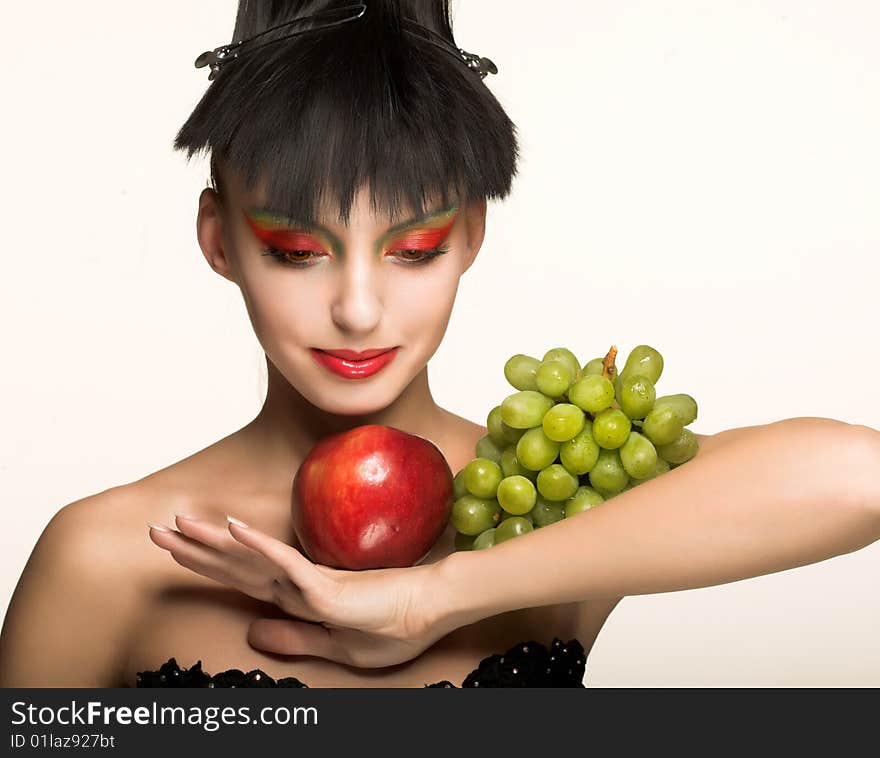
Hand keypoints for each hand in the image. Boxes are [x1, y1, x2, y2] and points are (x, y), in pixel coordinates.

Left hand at [147, 515, 452, 667]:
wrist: (429, 613)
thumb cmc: (392, 627)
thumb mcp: (336, 646)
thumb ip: (295, 639)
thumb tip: (253, 634)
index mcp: (297, 598)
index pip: (241, 579)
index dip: (207, 564)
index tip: (176, 549)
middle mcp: (295, 584)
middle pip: (234, 566)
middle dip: (192, 549)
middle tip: (155, 529)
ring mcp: (309, 581)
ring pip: (250, 559)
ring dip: (212, 542)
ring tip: (177, 523)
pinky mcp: (326, 584)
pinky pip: (284, 563)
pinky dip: (257, 545)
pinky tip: (233, 527)